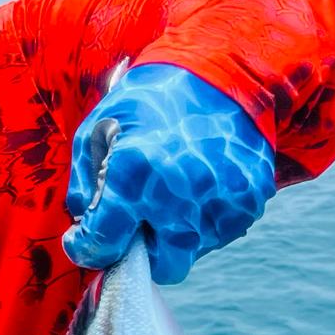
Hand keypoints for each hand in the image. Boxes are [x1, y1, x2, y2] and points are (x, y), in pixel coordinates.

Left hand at [63, 63, 275, 284]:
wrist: (222, 68)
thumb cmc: (150, 98)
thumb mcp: (98, 131)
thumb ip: (84, 187)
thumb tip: (85, 228)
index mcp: (135, 177)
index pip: (103, 245)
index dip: (87, 246)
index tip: (85, 238)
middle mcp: (181, 198)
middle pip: (162, 266)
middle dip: (145, 250)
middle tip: (137, 221)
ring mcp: (222, 203)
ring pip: (195, 250)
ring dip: (177, 231)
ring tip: (173, 187)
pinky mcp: (250, 201)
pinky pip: (221, 230)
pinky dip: (205, 217)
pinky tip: (200, 181)